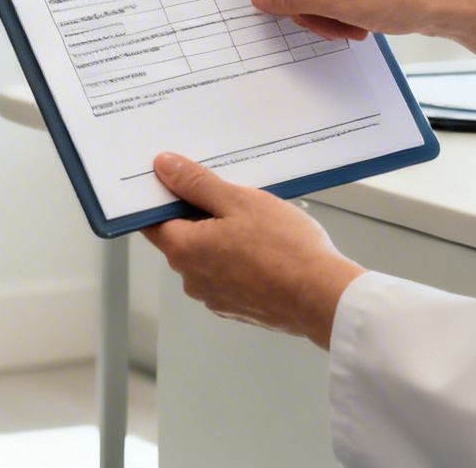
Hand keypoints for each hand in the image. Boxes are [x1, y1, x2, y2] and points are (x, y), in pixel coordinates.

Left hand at [141, 153, 362, 348]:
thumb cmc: (284, 249)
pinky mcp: (237, 308)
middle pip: (182, 238)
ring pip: (208, 257)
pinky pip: (228, 276)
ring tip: (257, 224)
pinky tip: (266, 249)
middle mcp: (191, 279)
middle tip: (232, 197)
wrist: (323, 297)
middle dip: (201, 215)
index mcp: (184, 250)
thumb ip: (196, 183)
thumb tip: (163, 167)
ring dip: (223, 238)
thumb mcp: (238, 201)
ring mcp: (214, 297)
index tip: (176, 181)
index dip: (161, 198)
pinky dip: (239, 260)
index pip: (152, 221)